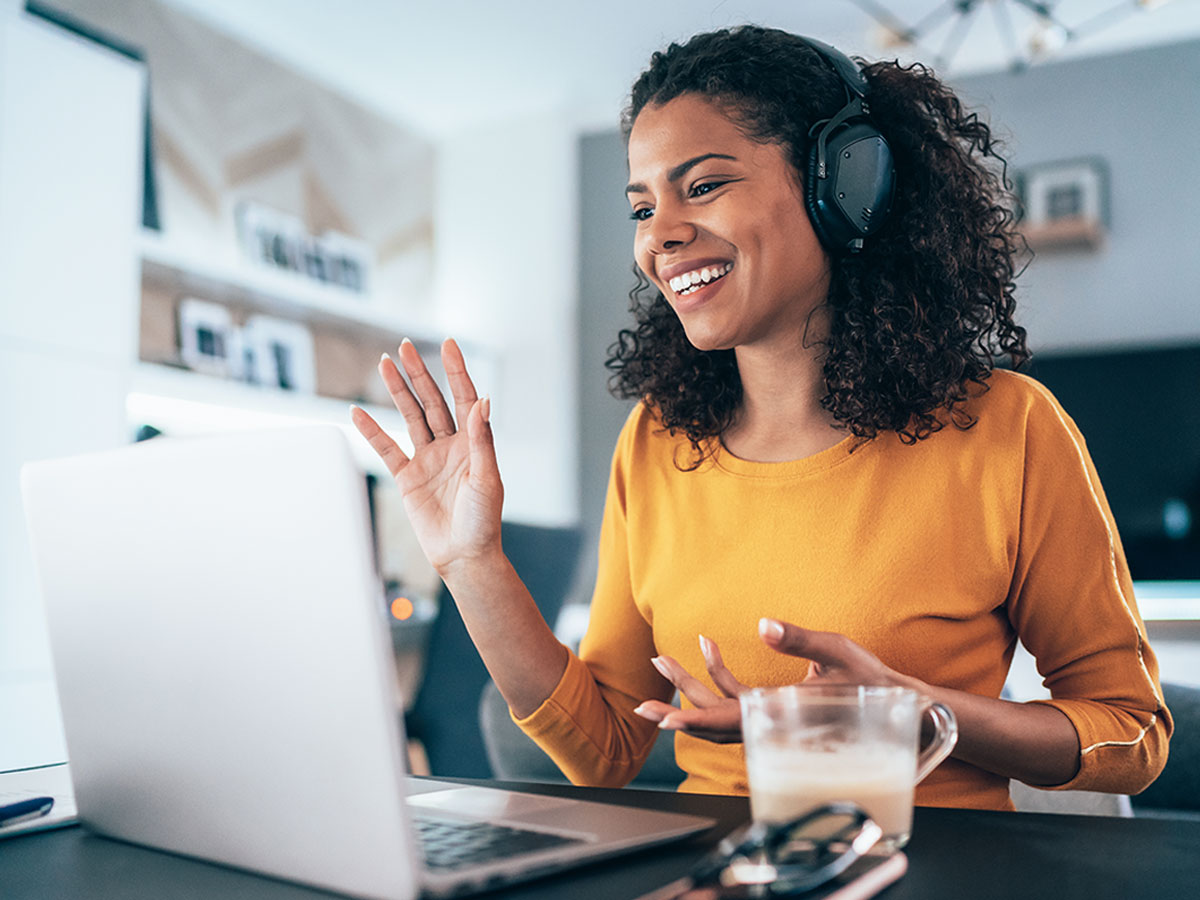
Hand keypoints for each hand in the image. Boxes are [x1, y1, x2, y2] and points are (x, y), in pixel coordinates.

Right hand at [350, 338, 502, 573]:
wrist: (464, 556)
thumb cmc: (483, 521)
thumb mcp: (486, 479)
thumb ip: (481, 440)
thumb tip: (482, 401)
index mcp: (473, 443)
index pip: (464, 398)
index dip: (456, 372)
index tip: (448, 344)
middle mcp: (450, 446)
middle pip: (432, 401)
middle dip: (419, 373)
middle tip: (405, 346)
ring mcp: (428, 459)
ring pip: (410, 417)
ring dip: (397, 391)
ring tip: (384, 363)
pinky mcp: (408, 478)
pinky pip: (387, 449)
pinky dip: (372, 431)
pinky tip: (358, 412)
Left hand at [633, 619, 907, 742]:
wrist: (895, 705)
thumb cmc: (869, 681)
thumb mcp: (838, 652)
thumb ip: (799, 638)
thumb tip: (763, 625)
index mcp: (783, 714)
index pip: (730, 722)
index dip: (696, 722)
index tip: (666, 722)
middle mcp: (771, 722)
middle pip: (713, 721)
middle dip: (675, 709)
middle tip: (641, 703)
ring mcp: (769, 717)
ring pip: (720, 710)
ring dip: (690, 687)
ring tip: (662, 660)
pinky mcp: (773, 708)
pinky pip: (736, 698)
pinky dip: (718, 675)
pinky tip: (708, 646)